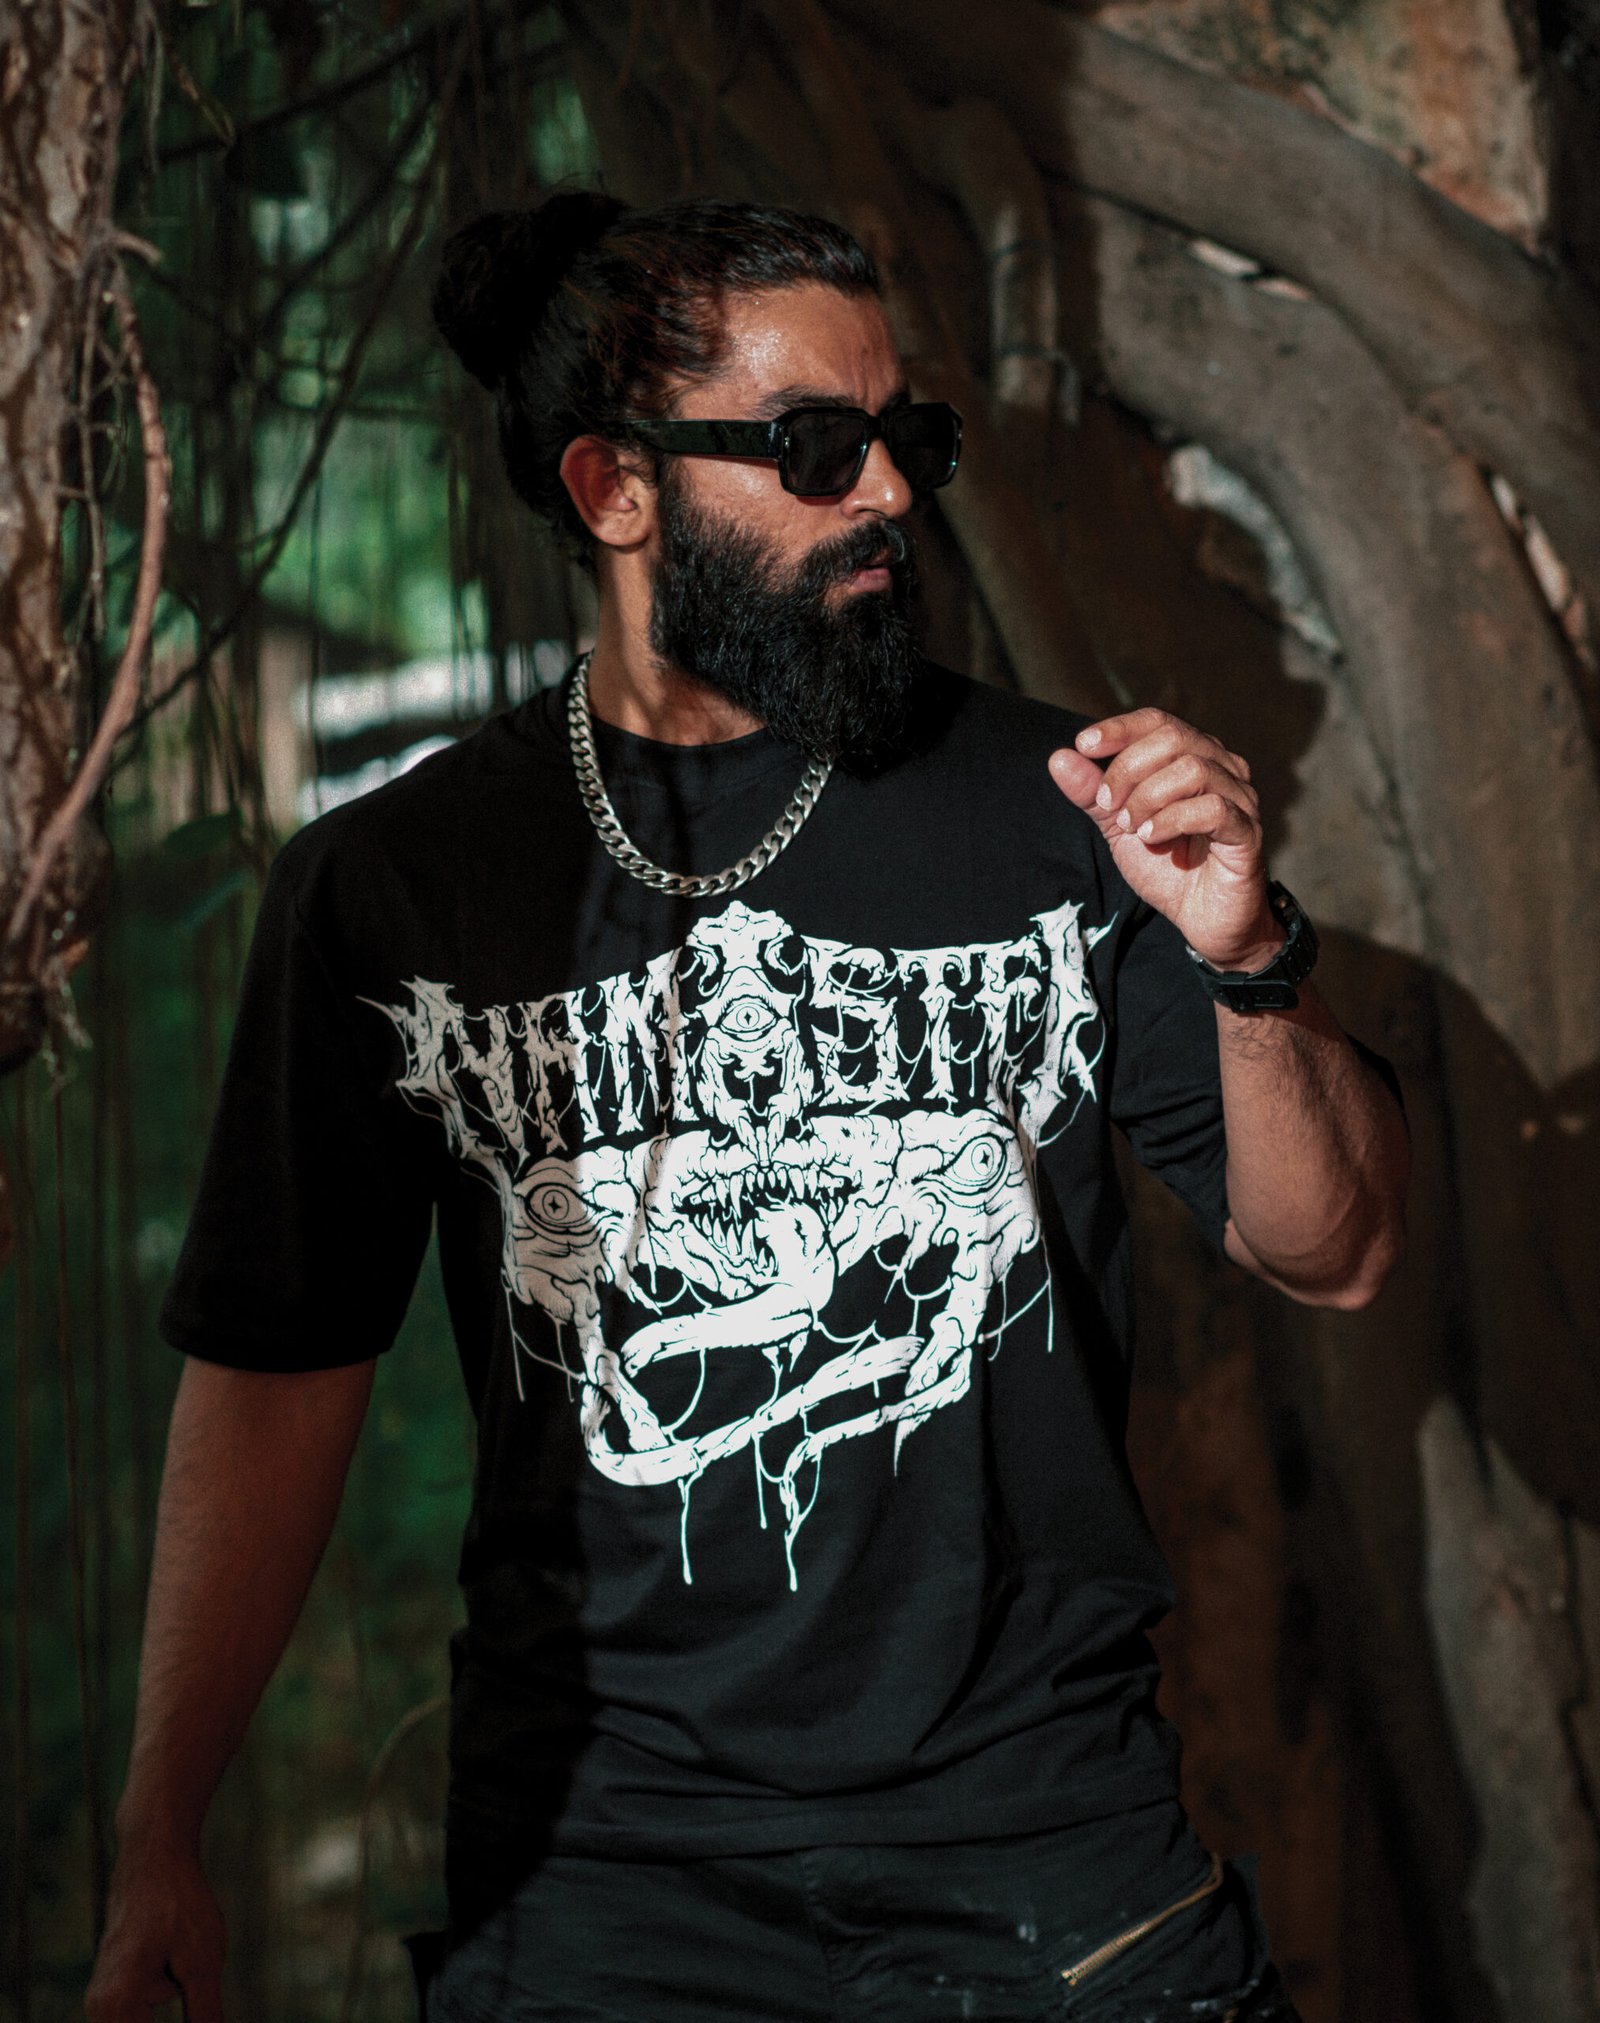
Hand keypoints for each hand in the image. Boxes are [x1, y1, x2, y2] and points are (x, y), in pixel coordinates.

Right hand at [85, 1840, 225, 2022]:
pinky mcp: (119, 1983)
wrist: (154, 1852)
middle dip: (176, 2018)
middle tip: (189, 1977)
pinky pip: (145, 2006)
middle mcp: (100, 2007)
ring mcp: (106, 1996)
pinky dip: (169, 1992)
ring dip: (180, 1999)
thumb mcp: (203, 1963)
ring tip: (185, 1954)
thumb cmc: (180, 1903)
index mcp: (115, 2009)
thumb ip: (205, 2016)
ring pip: (146, 2021)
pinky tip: (178, 1957)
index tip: (196, 2016)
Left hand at [1047, 707, 1281, 970]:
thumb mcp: (1119, 828)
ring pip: (1193, 769)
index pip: (1158, 721)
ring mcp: (1240, 798)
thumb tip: (1059, 758)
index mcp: (1193, 758)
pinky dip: (1173, 819)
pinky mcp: (1248, 832)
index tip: (1083, 746)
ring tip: (1132, 828)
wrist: (1202, 920)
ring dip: (1148, 797)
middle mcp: (1222, 768)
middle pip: (1173, 738)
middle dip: (1128, 769)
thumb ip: (1092, 795)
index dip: (1119, 728)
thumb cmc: (1168, 868)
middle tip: (1108, 805)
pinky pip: (1214, 809)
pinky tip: (1151, 837)